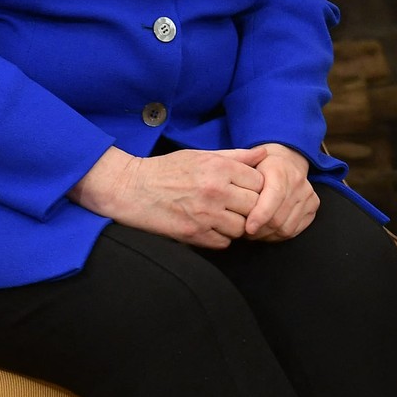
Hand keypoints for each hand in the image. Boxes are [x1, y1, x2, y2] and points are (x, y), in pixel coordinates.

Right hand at [69, 145, 265, 248]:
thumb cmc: (168, 169)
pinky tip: (212, 227)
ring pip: (242, 228)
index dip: (257, 187)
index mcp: (220, 168)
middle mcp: (216, 191)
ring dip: (237, 224)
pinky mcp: (194, 234)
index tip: (247, 189)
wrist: (132, 189)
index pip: (260, 182)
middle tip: (240, 206)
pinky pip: (224, 243)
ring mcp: (206, 215)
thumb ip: (236, 156)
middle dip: (251, 207)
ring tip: (225, 217)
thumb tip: (265, 153)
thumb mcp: (202, 155)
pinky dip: (222, 238)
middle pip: (255, 206)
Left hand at [243, 143, 318, 240]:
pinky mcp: (313, 205)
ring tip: (254, 232)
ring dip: (268, 235)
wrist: (285, 161)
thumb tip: (231, 194)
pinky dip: (279, 236)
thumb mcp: (246, 164)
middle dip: (260, 230)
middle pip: (279, 217)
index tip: (248, 228)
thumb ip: (238, 174)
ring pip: (286, 227)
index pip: (274, 197)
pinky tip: (267, 231)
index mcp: (280, 169)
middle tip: (244, 232)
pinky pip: (295, 230)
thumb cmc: (260, 166)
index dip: (260, 215)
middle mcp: (297, 181)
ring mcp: (308, 194)